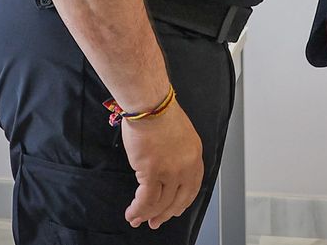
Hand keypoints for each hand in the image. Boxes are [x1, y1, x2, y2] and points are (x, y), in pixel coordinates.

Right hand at [121, 102, 202, 228]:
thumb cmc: (159, 112)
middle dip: (165, 215)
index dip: (181, 203)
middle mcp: (186, 167)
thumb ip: (177, 154)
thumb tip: (166, 169)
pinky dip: (137, 210)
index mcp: (195, 156)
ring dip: (147, 215)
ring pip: (159, 203)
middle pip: (177, 200)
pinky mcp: (152, 172)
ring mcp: (170, 171)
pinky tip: (131, 213)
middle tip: (156, 222)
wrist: (149, 104)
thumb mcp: (180, 135)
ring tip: (137, 219)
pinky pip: (145, 200)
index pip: (192, 189)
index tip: (173, 210)